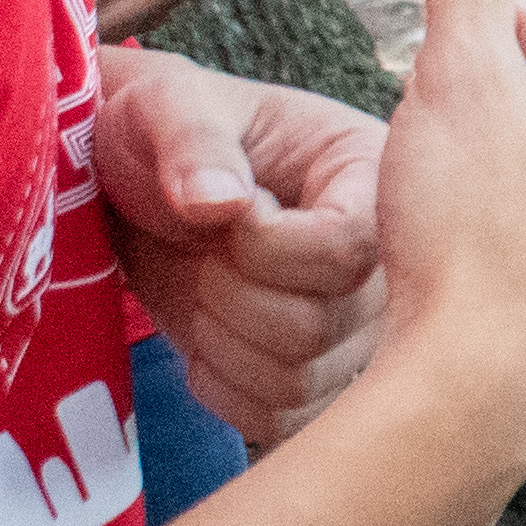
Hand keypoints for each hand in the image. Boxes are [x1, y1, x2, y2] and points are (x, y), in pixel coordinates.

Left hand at [94, 45, 383, 444]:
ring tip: (207, 284)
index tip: (222, 212)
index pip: (347, 249)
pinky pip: (276, 421)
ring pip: (297, 381)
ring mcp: (360, 330)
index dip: (266, 248)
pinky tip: (210, 333)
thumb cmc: (164, 130)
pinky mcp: (322, 382)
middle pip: (320, 324)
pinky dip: (222, 386)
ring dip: (220, 338)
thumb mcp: (167, 105)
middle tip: (204, 247)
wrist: (138, 188)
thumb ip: (193, 142)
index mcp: (372, 177)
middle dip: (229, 291)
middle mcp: (387, 261)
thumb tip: (218, 204)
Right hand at [367, 0, 525, 466]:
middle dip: (484, 101)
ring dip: (480, 156)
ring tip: (456, 213)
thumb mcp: (455, 68)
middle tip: (452, 165)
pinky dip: (490, 216)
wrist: (467, 387)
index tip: (457, 106)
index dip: (487, 44)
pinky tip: (464, 256)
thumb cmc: (469, 230)